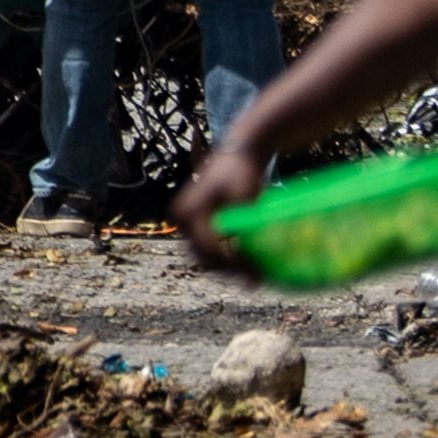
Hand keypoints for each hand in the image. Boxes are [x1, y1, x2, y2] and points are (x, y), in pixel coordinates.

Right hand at [175, 142, 269, 271]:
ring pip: (204, 257)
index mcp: (190, 210)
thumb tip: (247, 249)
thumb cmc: (241, 172)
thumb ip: (242, 222)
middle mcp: (182, 219)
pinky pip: (208, 250)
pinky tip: (246, 264)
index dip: (232, 263)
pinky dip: (226, 259)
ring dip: (227, 269)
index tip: (254, 272)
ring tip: (253, 276)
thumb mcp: (244, 196)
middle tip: (254, 281)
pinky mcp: (195, 227)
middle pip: (202, 257)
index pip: (208, 246)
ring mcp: (186, 224)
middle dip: (229, 272)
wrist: (237, 156)